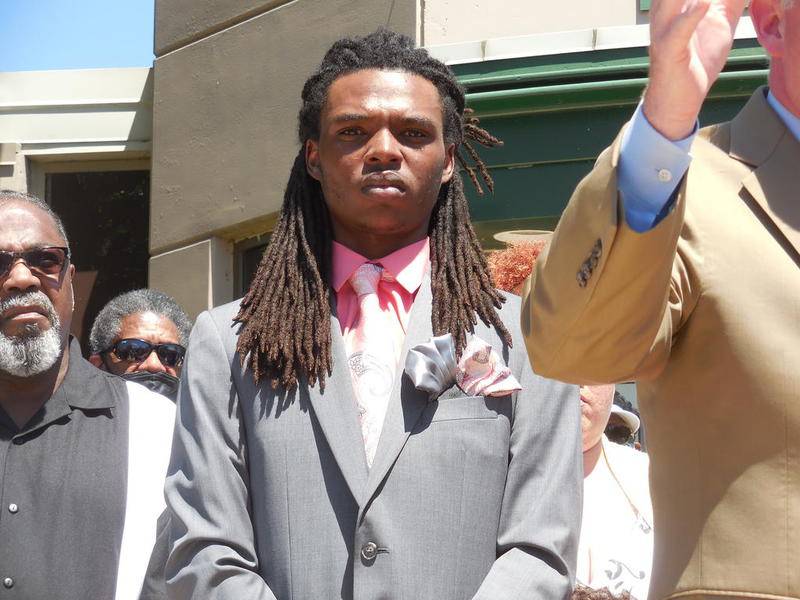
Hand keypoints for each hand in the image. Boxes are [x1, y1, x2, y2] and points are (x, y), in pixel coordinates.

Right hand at [643, 0, 746, 139]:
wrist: (676, 101)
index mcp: (674, 1)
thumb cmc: (695, 60)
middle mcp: (665, 12)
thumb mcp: (720, 20)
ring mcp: (664, 31)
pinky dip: (690, 17)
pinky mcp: (668, 52)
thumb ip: (730, 0)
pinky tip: (705, 5)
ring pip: (671, 1)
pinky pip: (677, 32)